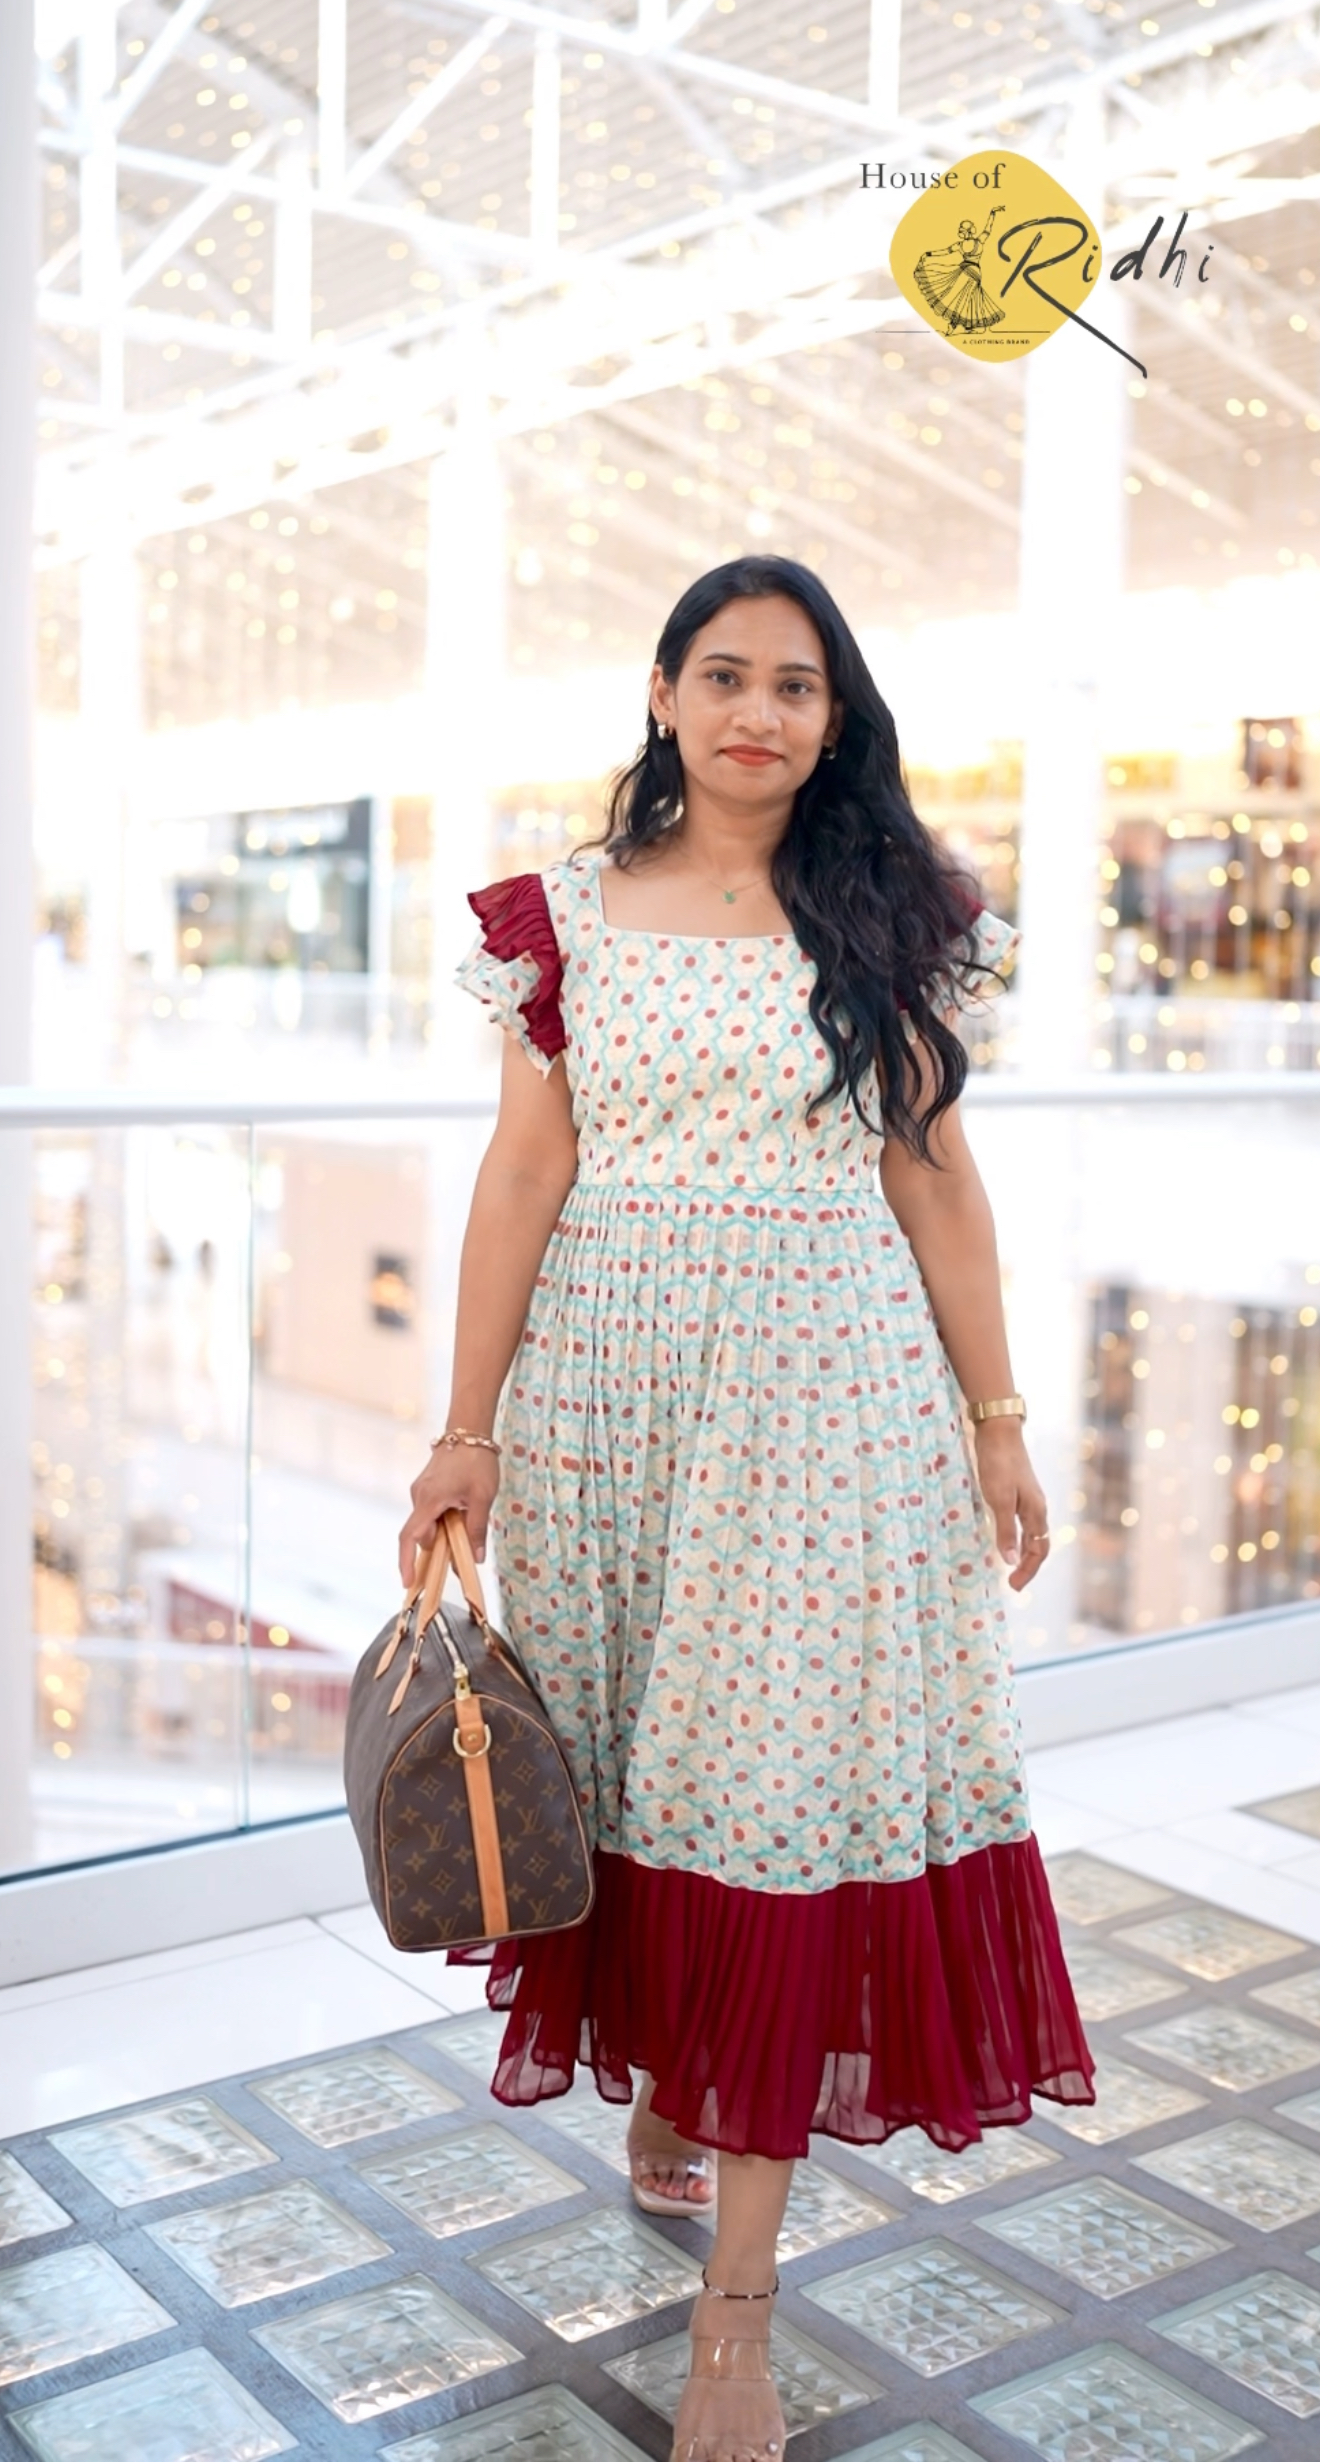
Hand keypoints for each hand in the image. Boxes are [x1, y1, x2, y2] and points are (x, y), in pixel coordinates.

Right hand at [397, 1444, 499, 1586]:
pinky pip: (430, 1512)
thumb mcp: (482, 1497)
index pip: (410, 1537)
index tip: (408, 1583)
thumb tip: (476, 1558)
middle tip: (462, 1557)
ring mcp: (421, 1490)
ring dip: (444, 1533)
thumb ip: (477, 1529)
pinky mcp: (427, 1486)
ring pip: (427, 1523)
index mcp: (429, 1500)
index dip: (406, 1562)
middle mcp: (419, 1496)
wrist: (469, 1429)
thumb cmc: (477, 1460)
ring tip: (468, 1527)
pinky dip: (443, 1521)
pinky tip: (462, 1515)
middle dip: (438, 1549)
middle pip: (421, 1534)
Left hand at [972, 1422, 1049, 1592]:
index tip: (1015, 1587)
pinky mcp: (1019, 1490)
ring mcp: (1029, 1498)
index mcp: (1036, 1511)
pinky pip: (1024, 1522)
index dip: (1028, 1570)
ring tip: (1012, 1568)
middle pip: (1039, 1544)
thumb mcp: (999, 1500)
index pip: (1039, 1550)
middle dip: (1028, 1566)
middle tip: (1013, 1584)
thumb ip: (1005, 1531)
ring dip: (1025, 1553)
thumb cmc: (998, 1463)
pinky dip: (1018, 1537)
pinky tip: (1007, 1539)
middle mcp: (1037, 1507)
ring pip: (1033, 1533)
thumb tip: (1011, 1561)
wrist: (999, 1430)